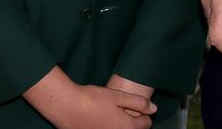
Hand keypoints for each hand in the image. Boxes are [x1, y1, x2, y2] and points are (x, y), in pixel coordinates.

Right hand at [23, 66, 156, 128]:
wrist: (67, 107)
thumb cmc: (93, 99)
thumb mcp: (118, 96)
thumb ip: (138, 102)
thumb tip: (154, 109)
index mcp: (127, 127)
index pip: (145, 124)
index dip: (144, 114)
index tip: (140, 107)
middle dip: (134, 122)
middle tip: (127, 110)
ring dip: (122, 126)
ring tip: (115, 115)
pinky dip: (110, 127)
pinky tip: (103, 120)